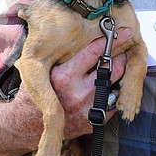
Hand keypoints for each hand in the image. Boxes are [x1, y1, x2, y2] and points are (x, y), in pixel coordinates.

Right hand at [12, 27, 131, 138]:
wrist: (30, 125)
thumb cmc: (37, 92)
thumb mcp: (44, 70)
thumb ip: (60, 54)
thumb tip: (78, 29)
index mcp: (65, 76)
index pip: (95, 53)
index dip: (112, 40)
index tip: (125, 33)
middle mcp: (78, 92)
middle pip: (111, 68)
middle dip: (120, 57)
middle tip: (124, 51)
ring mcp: (88, 108)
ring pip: (115, 84)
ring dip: (119, 75)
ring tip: (118, 67)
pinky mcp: (94, 121)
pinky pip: (113, 102)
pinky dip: (113, 93)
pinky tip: (108, 88)